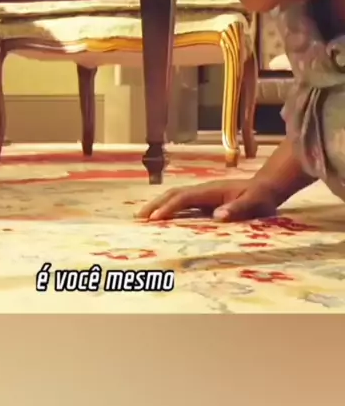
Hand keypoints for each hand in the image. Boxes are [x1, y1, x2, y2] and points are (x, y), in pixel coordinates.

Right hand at [136, 179, 278, 222]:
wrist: (267, 187)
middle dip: (156, 204)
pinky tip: (162, 215)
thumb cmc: (261, 197)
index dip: (169, 207)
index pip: (184, 198)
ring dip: (158, 204)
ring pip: (175, 196)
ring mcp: (203, 193)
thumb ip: (239, 209)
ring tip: (143, 216)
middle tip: (139, 218)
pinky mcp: (205, 199)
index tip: (154, 218)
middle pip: (174, 194)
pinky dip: (168, 206)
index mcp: (211, 191)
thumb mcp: (255, 204)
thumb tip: (217, 215)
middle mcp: (204, 190)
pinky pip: (182, 202)